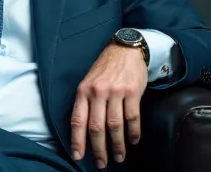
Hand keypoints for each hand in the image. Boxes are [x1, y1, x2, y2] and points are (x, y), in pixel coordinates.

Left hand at [70, 44, 147, 168]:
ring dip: (117, 145)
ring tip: (119, 157)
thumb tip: (85, 131)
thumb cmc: (105, 69)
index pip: (78, 120)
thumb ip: (86, 103)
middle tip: (102, 163)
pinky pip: (132, 117)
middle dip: (99, 149)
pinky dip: (133, 132)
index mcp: (83, 91)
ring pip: (115, 125)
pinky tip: (133, 140)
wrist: (125, 49)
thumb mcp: (89, 82)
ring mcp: (115, 92)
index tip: (78, 156)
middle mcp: (98, 92)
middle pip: (96, 127)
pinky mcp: (132, 92)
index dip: (77, 141)